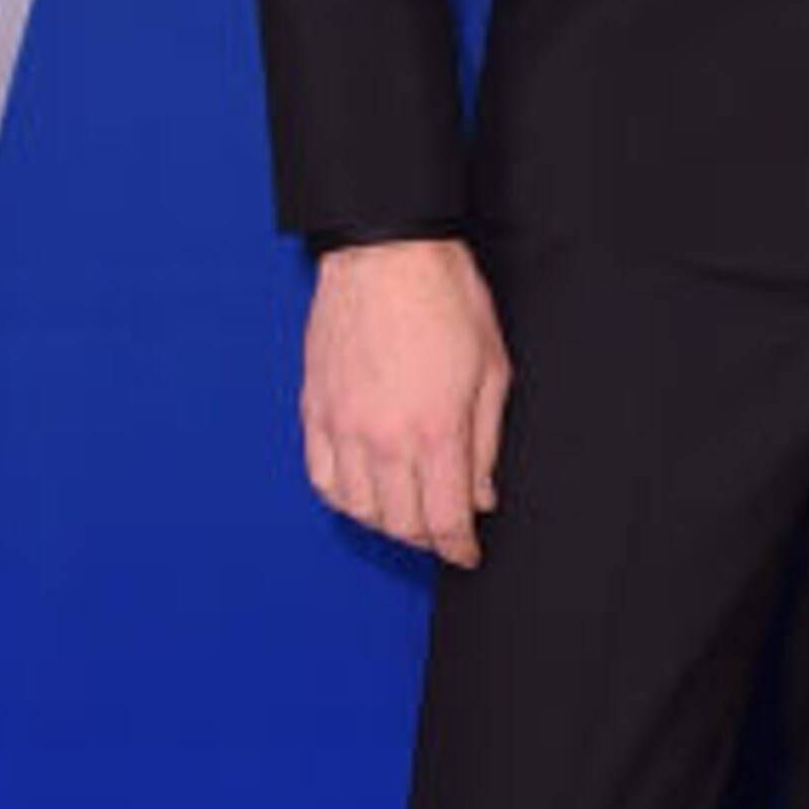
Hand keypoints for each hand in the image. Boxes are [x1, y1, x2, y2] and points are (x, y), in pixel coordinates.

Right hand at [301, 239, 510, 565]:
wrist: (386, 252)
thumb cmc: (447, 300)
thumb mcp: (492, 371)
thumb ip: (485, 443)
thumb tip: (481, 495)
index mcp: (436, 430)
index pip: (445, 518)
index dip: (459, 548)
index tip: (466, 555)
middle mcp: (384, 438)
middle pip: (401, 523)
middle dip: (427, 539)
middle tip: (442, 533)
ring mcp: (343, 426)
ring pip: (358, 509)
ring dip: (385, 523)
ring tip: (406, 515)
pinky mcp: (316, 410)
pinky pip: (322, 478)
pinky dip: (343, 498)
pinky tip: (363, 494)